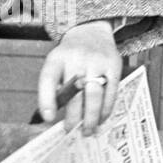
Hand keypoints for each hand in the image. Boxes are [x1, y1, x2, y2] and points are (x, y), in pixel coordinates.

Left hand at [37, 20, 121, 135]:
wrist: (92, 32)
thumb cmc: (70, 56)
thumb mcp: (56, 65)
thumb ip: (54, 87)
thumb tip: (53, 118)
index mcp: (57, 59)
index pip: (49, 79)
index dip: (47, 101)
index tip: (49, 119)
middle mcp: (78, 58)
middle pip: (75, 93)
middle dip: (73, 116)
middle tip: (70, 131)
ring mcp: (98, 61)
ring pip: (95, 95)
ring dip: (92, 117)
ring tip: (88, 130)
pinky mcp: (115, 65)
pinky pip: (112, 91)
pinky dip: (107, 108)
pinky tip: (102, 118)